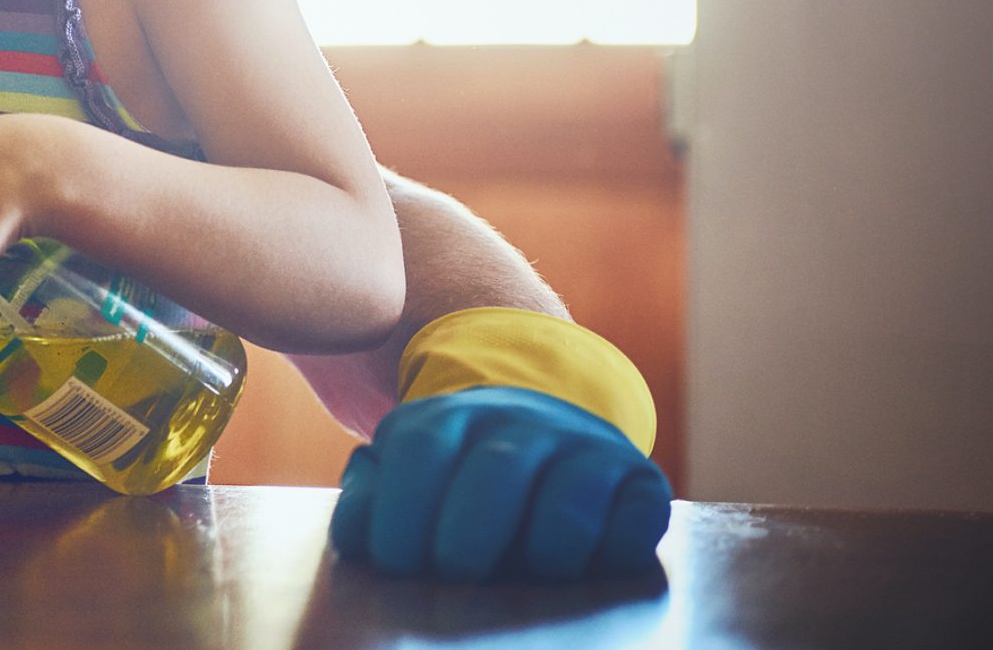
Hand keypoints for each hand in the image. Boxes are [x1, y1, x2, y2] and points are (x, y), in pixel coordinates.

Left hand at [330, 385, 672, 582]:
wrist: (545, 437)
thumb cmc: (458, 480)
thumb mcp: (406, 475)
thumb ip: (372, 498)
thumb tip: (356, 535)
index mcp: (448, 419)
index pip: (420, 451)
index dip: (402, 512)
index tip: (395, 563)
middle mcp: (520, 422)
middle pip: (495, 472)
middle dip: (467, 538)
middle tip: (454, 576)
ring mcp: (583, 446)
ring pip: (569, 498)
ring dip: (543, 551)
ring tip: (526, 575)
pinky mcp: (639, 480)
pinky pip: (634, 518)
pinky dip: (610, 552)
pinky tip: (583, 567)